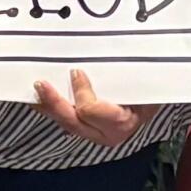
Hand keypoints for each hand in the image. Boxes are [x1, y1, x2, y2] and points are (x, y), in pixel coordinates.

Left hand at [33, 70, 153, 149]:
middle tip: (40, 84)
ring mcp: (97, 134)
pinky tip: (41, 100)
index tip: (76, 73)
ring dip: (49, 108)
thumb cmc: (151, 88)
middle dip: (55, 104)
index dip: (82, 93)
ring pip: (68, 124)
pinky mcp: (89, 130)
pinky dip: (53, 110)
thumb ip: (130, 75)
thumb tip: (119, 56)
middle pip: (75, 122)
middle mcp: (109, 133)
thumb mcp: (144, 82)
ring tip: (33, 92)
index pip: (94, 111)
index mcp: (124, 121)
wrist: (157, 99)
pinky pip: (68, 122)